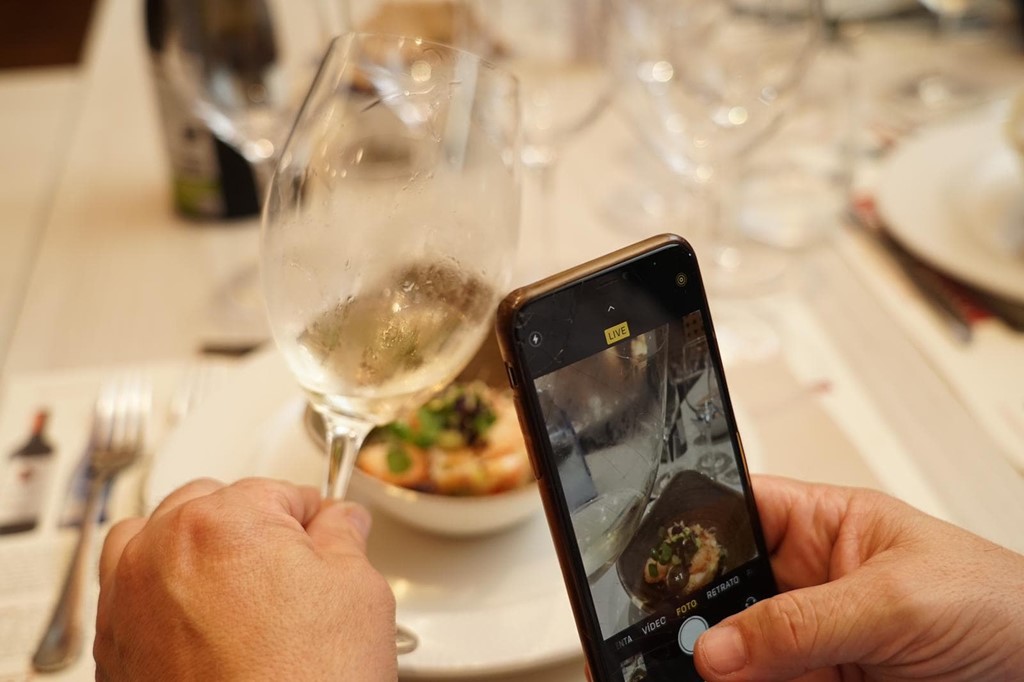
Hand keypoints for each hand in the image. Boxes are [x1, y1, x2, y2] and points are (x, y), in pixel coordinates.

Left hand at [95, 478, 397, 680]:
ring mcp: (127, 601)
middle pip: (210, 503)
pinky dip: (159, 593)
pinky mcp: (112, 650)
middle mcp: (160, 551)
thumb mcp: (358, 591)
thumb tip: (341, 521)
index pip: (278, 491)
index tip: (324, 536)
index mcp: (223, 520)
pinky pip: (127, 594)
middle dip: (251, 527)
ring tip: (234, 582)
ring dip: (191, 547)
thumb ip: (345, 537)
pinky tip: (199, 620)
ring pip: (154, 538)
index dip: (312, 516)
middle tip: (290, 567)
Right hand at [694, 476, 1023, 680]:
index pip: (730, 510)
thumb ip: (804, 623)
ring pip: (734, 650)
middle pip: (719, 587)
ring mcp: (809, 641)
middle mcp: (803, 580)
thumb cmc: (999, 605)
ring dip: (710, 663)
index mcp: (818, 524)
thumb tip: (718, 648)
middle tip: (664, 637)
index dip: (685, 527)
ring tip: (691, 672)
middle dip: (689, 610)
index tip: (647, 562)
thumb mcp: (896, 602)